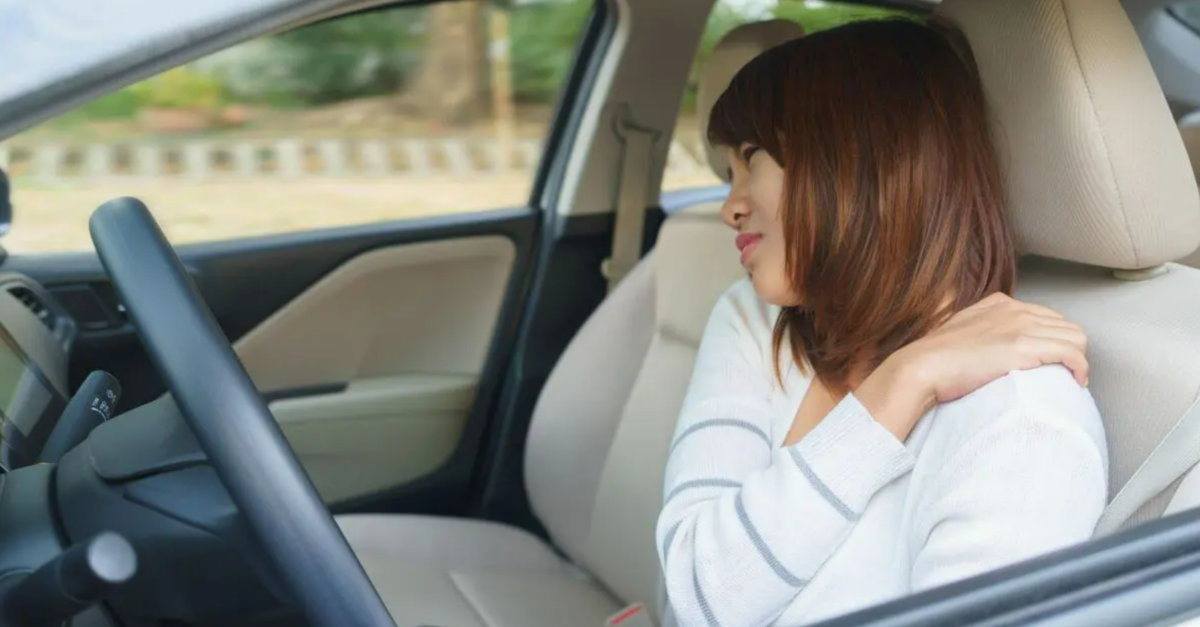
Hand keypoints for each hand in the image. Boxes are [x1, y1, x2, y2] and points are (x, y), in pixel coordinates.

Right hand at [856, 293, 1087, 440]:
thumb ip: (979, 332)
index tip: (1050, 362)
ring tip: (1069, 380)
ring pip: (1075, 337)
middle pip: (1065, 326)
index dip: (1053, 340)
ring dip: (1077, 360)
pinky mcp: (1026, 347)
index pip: (1047, 316)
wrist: (922, 368)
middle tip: (1061, 374)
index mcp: (1000, 304)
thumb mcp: (959, 333)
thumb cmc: (935, 360)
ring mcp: (1021, 326)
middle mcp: (1015, 310)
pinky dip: (1080, 368)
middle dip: (1068, 350)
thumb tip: (989, 350)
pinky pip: (1073, 353)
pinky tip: (1075, 381)